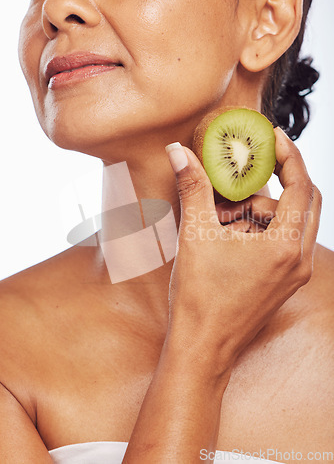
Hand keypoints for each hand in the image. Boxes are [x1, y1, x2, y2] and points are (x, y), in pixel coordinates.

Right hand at [165, 128, 320, 372]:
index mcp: (285, 247)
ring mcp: (294, 274)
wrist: (202, 348)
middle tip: (249, 170)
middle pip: (305, 202)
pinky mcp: (284, 283)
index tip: (273, 136)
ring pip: (292, 223)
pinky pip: (284, 242)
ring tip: (224, 216)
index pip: (300, 186)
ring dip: (264, 209)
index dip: (288, 155)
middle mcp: (299, 261)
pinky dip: (263, 229)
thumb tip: (178, 152)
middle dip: (277, 182)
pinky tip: (231, 234)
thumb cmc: (200, 298)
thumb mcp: (195, 236)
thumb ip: (192, 187)